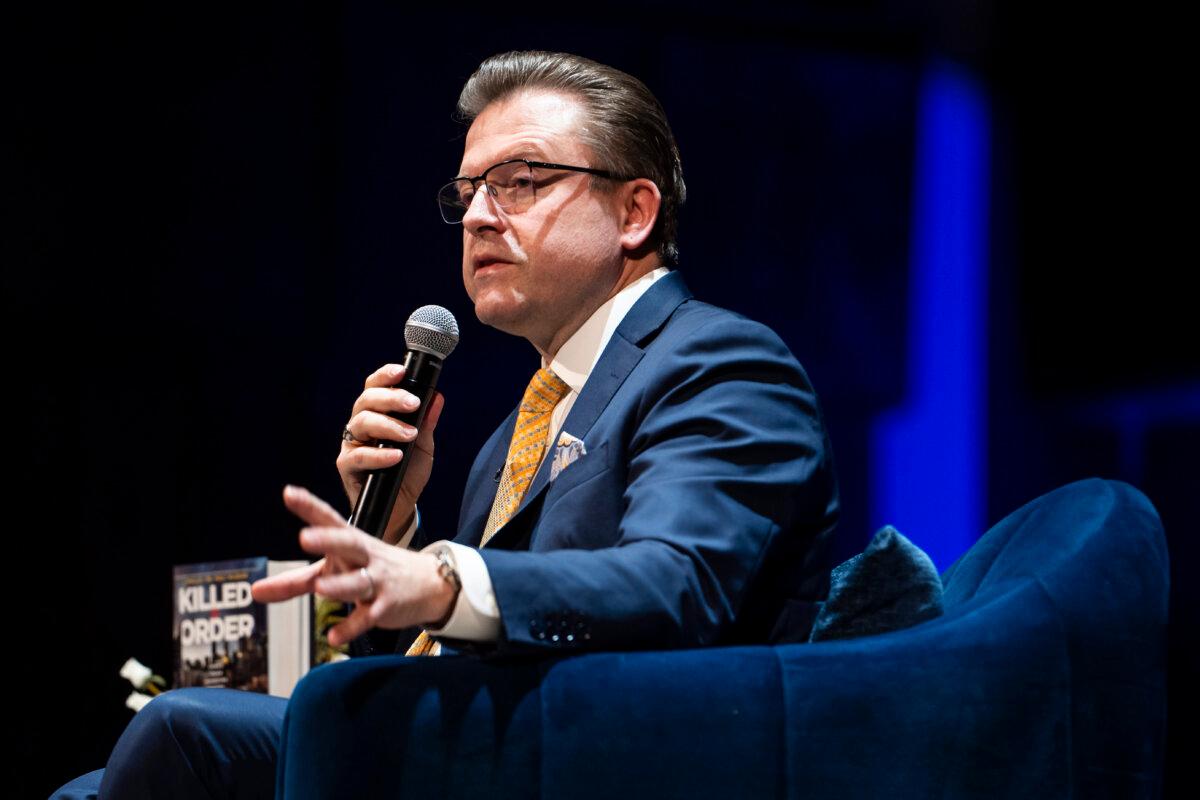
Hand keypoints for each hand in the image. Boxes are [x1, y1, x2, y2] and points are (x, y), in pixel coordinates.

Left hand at [250, 486, 456, 645]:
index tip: (289, 493)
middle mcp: (365, 557)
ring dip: (340, 585)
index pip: (329, 520)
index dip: (310, 506)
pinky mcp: (386, 606)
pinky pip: (367, 616)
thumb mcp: (335, 570)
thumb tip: (256, 590)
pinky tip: (333, 636)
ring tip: (320, 588)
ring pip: (358, 582)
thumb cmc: (374, 570)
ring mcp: (378, 580)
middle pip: (348, 544)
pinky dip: (350, 626)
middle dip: (329, 540)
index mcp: (351, 542)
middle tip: (305, 537)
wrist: (430, 584)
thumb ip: (295, 581)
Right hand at [338, 363, 444, 543]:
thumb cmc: (407, 472)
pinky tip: (396, 456)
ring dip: (388, 425)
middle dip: (390, 398)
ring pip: (361, 423)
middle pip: (366, 400)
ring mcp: (351, 444)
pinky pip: (359, 455)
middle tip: (413, 404)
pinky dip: (379, 455)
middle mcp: (360, 425)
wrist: (400, 506)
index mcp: (376, 414)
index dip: (385, 376)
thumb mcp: (423, 446)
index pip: (375, 387)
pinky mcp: (346, 465)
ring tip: (409, 435)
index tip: (402, 372)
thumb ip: (426, 423)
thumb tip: (437, 398)